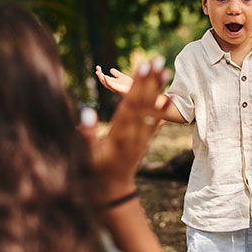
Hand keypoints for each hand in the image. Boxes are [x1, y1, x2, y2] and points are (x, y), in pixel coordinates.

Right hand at [88, 58, 170, 195]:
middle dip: (151, 80)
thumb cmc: (93, 172)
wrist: (112, 190)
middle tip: (159, 60)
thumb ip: (85, 133)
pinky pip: (154, 120)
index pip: (131, 103)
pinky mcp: (143, 139)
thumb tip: (87, 111)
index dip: (138, 84)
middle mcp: (133, 132)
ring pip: (150, 108)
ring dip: (158, 88)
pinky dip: (160, 106)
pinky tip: (166, 93)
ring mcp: (140, 135)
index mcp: (119, 133)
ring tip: (166, 70)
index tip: (144, 66)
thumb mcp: (85, 155)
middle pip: (143, 101)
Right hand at [96, 65, 132, 94]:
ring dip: (101, 78)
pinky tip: (106, 78)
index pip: (103, 77)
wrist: (136, 89)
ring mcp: (115, 88)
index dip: (100, 72)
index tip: (97, 67)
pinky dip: (108, 83)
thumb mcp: (122, 77)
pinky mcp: (119, 90)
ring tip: (98, 73)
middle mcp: (112, 86)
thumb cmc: (129, 85)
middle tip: (97, 69)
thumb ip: (116, 74)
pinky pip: (112, 87)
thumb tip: (111, 70)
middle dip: (99, 75)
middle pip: (103, 81)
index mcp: (112, 82)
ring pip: (106, 84)